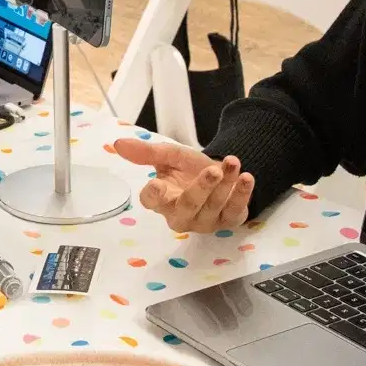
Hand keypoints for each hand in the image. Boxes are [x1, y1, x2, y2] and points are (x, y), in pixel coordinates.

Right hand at [106, 134, 254, 232]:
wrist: (219, 176)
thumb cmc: (188, 170)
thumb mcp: (170, 156)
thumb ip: (147, 153)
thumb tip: (118, 143)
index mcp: (163, 200)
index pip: (152, 202)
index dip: (154, 196)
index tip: (156, 184)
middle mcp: (182, 216)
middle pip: (188, 206)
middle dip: (201, 188)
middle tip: (212, 170)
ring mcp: (206, 222)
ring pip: (213, 206)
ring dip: (225, 184)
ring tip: (232, 162)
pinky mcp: (229, 221)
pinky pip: (235, 211)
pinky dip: (241, 194)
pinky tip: (247, 178)